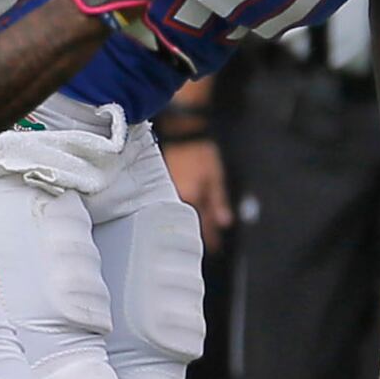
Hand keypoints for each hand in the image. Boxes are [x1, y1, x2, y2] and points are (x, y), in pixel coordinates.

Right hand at [165, 133, 229, 252]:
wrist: (180, 133)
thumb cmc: (198, 150)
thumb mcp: (215, 176)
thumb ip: (219, 201)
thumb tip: (224, 222)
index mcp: (190, 199)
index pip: (202, 226)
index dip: (211, 238)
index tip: (216, 246)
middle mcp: (174, 200)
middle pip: (187, 224)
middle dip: (199, 234)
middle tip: (207, 244)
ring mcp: (161, 195)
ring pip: (176, 215)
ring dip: (186, 223)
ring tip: (192, 234)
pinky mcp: (155, 188)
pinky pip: (166, 205)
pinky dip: (174, 211)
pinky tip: (176, 215)